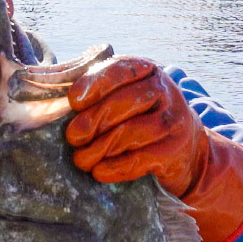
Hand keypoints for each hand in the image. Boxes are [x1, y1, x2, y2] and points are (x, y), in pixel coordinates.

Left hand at [66, 58, 208, 195]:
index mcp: (147, 71)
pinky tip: (99, 172)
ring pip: (131, 132)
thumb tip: (55, 103)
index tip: (74, 101)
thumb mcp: (127, 97)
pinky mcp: (175, 150)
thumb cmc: (142, 119)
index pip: (121, 69)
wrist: (187, 149)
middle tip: (72, 137)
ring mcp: (174, 121)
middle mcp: (164, 91)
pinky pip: (140, 159)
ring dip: (100, 148)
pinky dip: (116, 168)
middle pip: (124, 103)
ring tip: (81, 160)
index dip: (95, 84)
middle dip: (93, 121)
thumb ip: (100, 93)